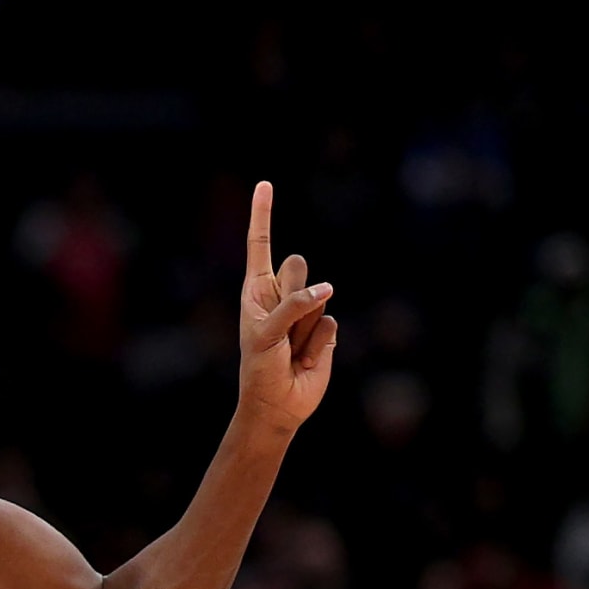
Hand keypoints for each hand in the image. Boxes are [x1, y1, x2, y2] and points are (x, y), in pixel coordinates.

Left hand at [238, 181, 336, 432]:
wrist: (278, 405)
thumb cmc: (260, 368)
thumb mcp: (265, 334)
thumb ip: (293, 306)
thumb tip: (329, 288)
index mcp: (257, 290)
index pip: (261, 246)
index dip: (263, 215)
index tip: (265, 183)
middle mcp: (282, 295)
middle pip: (299, 266)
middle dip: (293, 291)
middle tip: (281, 323)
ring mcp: (306, 310)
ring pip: (319, 296)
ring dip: (304, 325)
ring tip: (291, 347)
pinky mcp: (326, 329)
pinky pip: (330, 323)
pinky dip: (318, 343)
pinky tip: (306, 357)